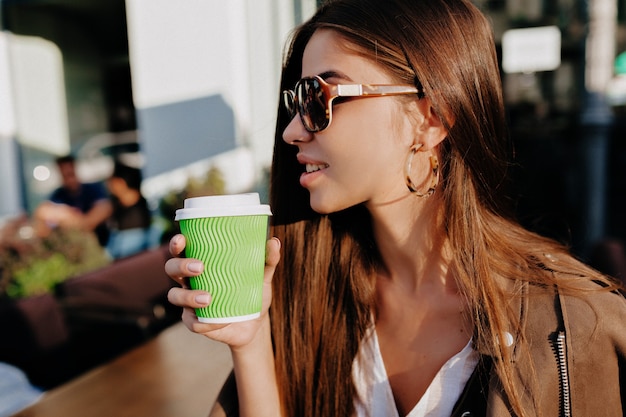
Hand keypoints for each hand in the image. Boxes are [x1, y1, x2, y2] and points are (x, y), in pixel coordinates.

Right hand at [165, 234, 280, 348]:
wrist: (256, 325)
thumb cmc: (253, 293)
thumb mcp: (263, 276)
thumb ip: (268, 260)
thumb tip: (274, 241)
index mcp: (202, 263)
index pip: (182, 249)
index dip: (177, 243)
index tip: (182, 240)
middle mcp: (190, 281)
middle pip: (172, 269)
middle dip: (181, 266)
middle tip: (200, 267)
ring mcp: (189, 302)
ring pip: (175, 296)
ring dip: (188, 296)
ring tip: (208, 298)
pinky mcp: (195, 322)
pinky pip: (193, 323)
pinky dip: (206, 322)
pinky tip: (221, 320)